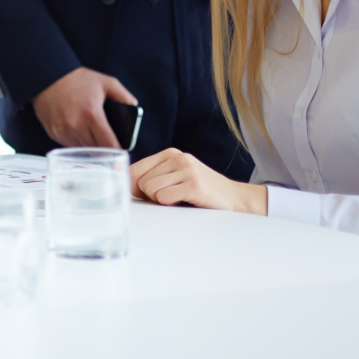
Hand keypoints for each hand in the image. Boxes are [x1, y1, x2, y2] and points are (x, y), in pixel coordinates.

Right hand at [31, 67, 135, 147]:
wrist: (48, 75)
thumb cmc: (79, 79)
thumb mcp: (107, 83)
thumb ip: (125, 97)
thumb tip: (135, 112)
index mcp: (92, 115)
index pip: (110, 146)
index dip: (118, 152)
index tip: (122, 153)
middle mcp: (75, 126)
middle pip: (97, 152)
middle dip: (105, 151)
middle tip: (110, 146)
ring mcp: (63, 131)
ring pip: (83, 151)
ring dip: (91, 148)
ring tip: (95, 137)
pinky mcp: (53, 133)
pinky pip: (70, 146)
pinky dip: (77, 142)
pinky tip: (80, 132)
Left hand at [130, 148, 266, 213]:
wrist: (235, 199)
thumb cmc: (201, 192)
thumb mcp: (176, 178)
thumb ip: (153, 177)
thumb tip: (123, 184)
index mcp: (170, 154)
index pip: (134, 169)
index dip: (134, 187)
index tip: (144, 196)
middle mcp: (177, 157)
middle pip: (140, 182)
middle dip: (151, 196)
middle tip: (172, 198)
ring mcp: (186, 169)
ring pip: (149, 190)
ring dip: (161, 201)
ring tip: (180, 199)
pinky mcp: (193, 184)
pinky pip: (163, 198)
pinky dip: (171, 205)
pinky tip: (186, 202)